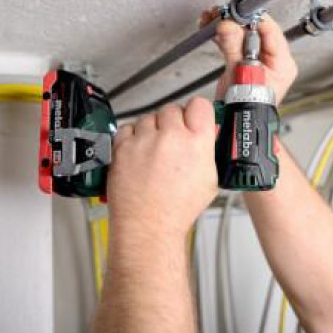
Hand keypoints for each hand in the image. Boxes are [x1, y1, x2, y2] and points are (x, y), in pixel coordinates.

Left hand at [108, 97, 218, 242]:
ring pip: (149, 118)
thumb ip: (206, 152)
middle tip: (171, 140)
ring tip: (153, 151)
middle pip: (172, 109)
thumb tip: (204, 136)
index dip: (196, 112)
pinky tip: (138, 152)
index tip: (193, 118)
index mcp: (197, 143)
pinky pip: (127, 128)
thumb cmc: (176, 211)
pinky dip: (132, 137)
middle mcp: (170, 137)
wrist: (148, 226)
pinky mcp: (123, 147)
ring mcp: (144, 141)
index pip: (199, 105)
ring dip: (151, 130)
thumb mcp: (209, 180)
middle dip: (172, 123)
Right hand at [199, 10, 298, 104]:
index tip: (236, 12)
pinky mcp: (244, 61)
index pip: (270, 31)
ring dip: (226, 25)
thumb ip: (233, 48)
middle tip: (221, 14)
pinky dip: (222, 34)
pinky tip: (211, 27)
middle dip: (236, 20)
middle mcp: (273, 59)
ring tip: (212, 18)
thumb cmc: (247, 107)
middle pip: (256, 30)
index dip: (253, 19)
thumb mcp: (240, 75)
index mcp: (282, 63)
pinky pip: (235, 41)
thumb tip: (227, 26)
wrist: (236, 123)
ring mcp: (259, 60)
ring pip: (244, 34)